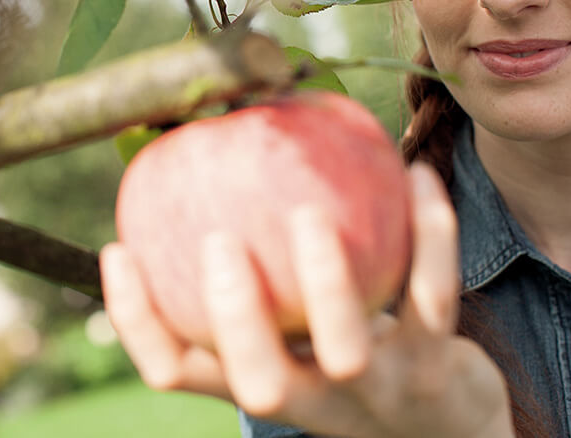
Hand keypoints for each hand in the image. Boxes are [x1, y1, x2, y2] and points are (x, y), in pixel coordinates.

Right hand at [100, 162, 514, 437]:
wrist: (452, 428)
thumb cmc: (349, 357)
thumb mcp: (294, 331)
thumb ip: (251, 275)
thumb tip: (199, 160)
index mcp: (260, 385)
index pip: (176, 374)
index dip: (138, 322)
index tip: (118, 249)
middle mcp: (311, 401)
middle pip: (258, 382)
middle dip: (233, 316)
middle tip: (217, 241)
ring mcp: (377, 390)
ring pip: (347, 347)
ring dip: (325, 280)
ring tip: (308, 213)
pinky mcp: (440, 369)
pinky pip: (432, 294)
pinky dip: (430, 233)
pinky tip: (417, 175)